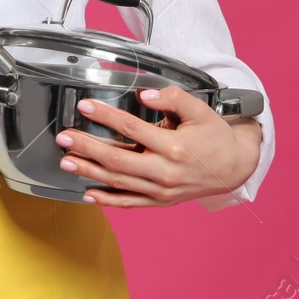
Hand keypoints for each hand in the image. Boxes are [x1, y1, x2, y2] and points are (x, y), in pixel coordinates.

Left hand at [55, 84, 261, 207]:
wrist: (235, 168)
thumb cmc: (215, 137)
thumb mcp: (200, 110)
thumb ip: (173, 98)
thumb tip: (145, 95)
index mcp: (173, 146)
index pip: (131, 128)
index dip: (105, 116)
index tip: (85, 106)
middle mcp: (164, 172)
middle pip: (117, 159)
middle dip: (86, 147)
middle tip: (63, 137)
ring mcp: (161, 190)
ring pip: (118, 182)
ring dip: (89, 172)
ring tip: (66, 162)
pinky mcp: (161, 201)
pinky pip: (130, 203)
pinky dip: (107, 200)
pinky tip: (88, 194)